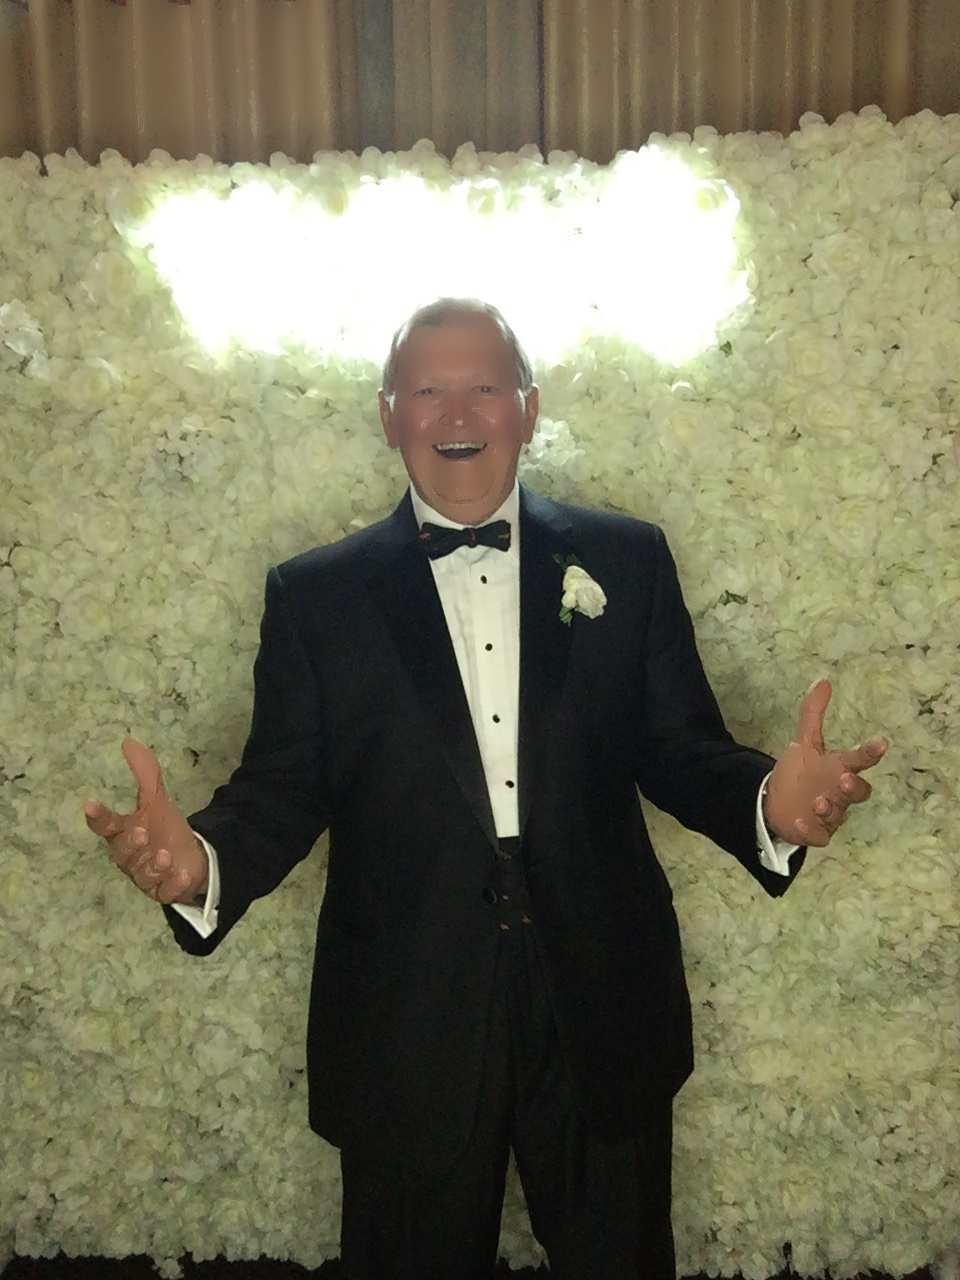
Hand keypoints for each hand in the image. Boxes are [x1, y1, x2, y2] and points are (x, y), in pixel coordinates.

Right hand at [84, 738, 208, 903]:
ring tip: (165, 855)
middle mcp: (130, 856)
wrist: (189, 857)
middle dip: (130, 843)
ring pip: (143, 874)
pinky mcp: (164, 890)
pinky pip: (166, 891)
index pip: (106, 824)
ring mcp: (146, 876)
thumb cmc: (164, 829)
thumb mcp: (157, 800)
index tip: (89, 805)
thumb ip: (145, 774)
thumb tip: (128, 741)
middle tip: (141, 832)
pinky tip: (183, 874)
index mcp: (123, 833)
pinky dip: (174, 884)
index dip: (98, 816)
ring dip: (154, 866)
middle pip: (123, 852)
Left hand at [764, 678, 887, 847]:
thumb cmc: (801, 772)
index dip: (870, 752)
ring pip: (838, 815)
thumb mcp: (804, 742)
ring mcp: (829, 814)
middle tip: (844, 778)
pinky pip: (817, 835)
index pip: (860, 759)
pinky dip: (810, 829)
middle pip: (858, 792)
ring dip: (830, 808)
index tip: (880, 742)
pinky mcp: (813, 831)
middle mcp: (839, 792)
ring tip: (817, 801)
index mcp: (840, 768)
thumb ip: (812, 713)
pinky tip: (799, 820)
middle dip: (854, 786)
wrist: (777, 802)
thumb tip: (822, 680)